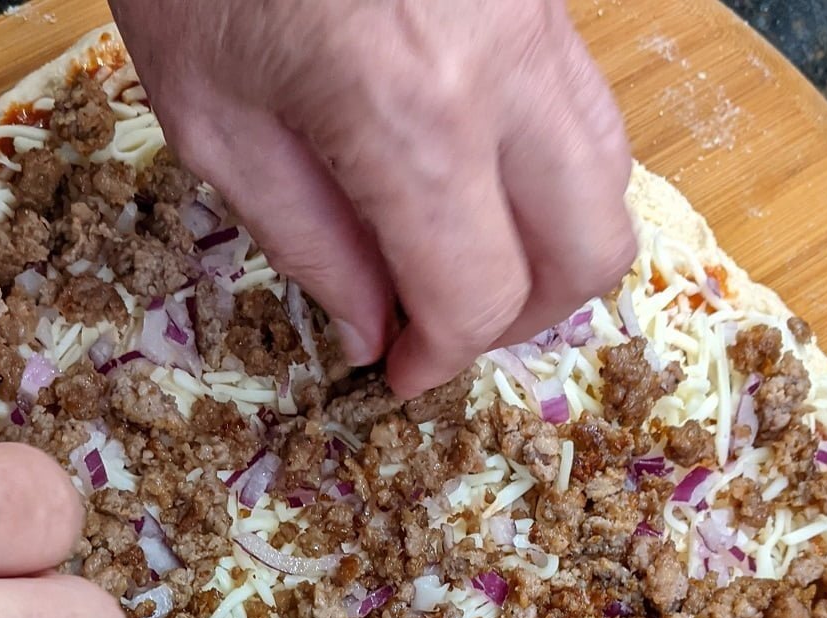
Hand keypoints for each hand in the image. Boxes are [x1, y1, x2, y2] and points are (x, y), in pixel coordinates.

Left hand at [110, 0, 634, 396]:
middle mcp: (505, 73)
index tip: (401, 373)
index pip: (477, 294)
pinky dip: (553, 179)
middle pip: (590, 250)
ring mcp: (541, 23)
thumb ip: (311, 244)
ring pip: (611, 181)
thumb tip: (377, 330)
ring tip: (466, 263)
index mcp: (410, 116)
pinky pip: (588, 115)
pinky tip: (480, 184)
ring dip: (553, 252)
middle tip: (447, 326)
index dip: (442, 357)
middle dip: (524, 320)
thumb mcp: (215, 123)